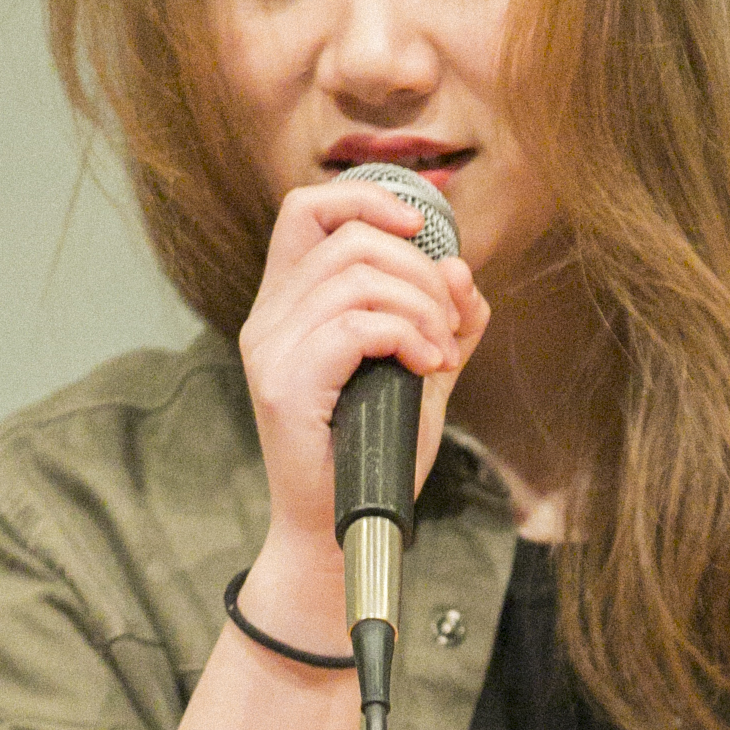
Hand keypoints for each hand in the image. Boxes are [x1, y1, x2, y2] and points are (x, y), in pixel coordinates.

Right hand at [239, 177, 489, 561]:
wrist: (339, 529)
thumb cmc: (373, 453)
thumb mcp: (420, 372)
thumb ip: (443, 320)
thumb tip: (460, 269)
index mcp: (288, 305)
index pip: (307, 210)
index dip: (367, 200)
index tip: (420, 232)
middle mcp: (269, 319)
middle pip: (350, 240)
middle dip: (420, 271)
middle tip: (449, 324)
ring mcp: (271, 350)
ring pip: (357, 279)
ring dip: (421, 308)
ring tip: (440, 351)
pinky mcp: (284, 385)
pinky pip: (356, 326)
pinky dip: (408, 336)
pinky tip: (428, 365)